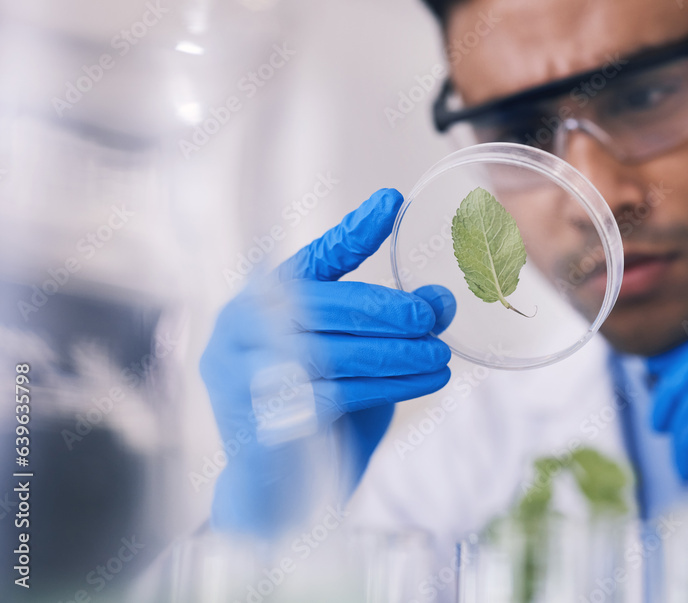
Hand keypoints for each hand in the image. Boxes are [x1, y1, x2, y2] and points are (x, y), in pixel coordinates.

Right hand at [199, 188, 454, 535]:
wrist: (279, 491)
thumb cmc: (321, 411)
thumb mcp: (360, 359)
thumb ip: (391, 328)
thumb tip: (442, 298)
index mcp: (265, 297)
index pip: (316, 257)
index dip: (354, 231)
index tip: (392, 201)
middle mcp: (242, 324)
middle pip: (325, 304)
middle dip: (387, 309)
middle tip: (433, 315)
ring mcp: (240, 370)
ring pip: (332, 351)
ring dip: (397, 352)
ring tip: (441, 354)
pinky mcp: (256, 415)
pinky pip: (334, 393)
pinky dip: (390, 385)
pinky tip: (429, 380)